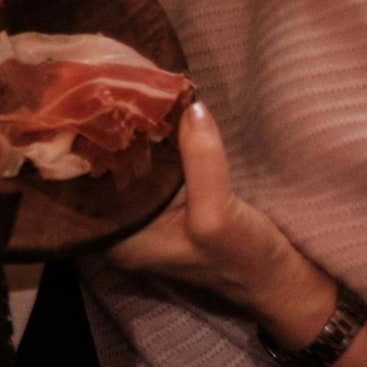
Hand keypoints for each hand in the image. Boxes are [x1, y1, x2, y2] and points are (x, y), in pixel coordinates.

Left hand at [104, 102, 335, 343]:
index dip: (83, 146)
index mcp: (119, 239)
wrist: (283, 280)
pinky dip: (157, 141)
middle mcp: (123, 226)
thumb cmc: (245, 259)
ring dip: (133, 132)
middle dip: (107, 133)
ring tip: (126, 88)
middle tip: (108, 86)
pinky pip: (155, 164)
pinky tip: (156, 111)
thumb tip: (190, 108)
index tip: (89, 103)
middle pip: (104, 170)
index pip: (84, 185)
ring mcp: (146, 213)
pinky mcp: (171, 201)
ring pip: (129, 163)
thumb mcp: (217, 217)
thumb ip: (201, 163)